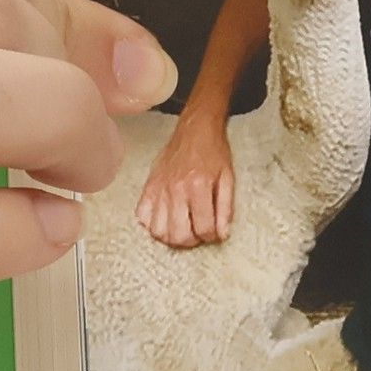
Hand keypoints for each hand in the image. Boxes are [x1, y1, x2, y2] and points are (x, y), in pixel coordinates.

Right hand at [136, 109, 234, 245]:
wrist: (195, 130)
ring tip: (184, 229)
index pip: (203, 228)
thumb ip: (226, 208)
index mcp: (198, 187)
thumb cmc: (213, 152)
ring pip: (158, 231)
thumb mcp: (228, 178)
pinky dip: (153, 224)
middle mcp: (175, 190)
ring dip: (172, 237)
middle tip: (199, 232)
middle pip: (178, 235)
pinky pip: (142, 217)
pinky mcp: (148, 187)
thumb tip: (223, 234)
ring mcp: (158, 189)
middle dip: (192, 241)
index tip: (215, 233)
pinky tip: (166, 219)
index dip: (212, 237)